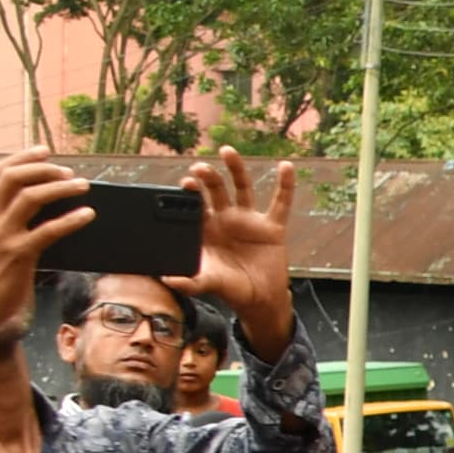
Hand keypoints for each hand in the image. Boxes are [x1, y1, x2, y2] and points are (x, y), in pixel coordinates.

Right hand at [0, 156, 93, 377]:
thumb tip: (28, 200)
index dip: (22, 157)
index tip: (44, 151)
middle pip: (13, 177)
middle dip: (44, 168)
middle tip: (68, 171)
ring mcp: (0, 236)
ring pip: (32, 197)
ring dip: (61, 188)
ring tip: (83, 187)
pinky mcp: (17, 255)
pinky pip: (48, 230)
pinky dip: (71, 219)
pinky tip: (87, 215)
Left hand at [177, 151, 297, 353]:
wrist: (258, 300)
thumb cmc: (230, 289)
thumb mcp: (207, 283)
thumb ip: (189, 281)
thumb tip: (167, 279)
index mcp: (207, 229)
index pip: (196, 204)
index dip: (191, 192)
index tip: (187, 183)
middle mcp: (227, 219)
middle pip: (216, 190)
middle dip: (208, 177)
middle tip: (200, 168)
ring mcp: (249, 221)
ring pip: (243, 188)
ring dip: (236, 169)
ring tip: (227, 152)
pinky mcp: (272, 227)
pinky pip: (281, 203)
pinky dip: (286, 185)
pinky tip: (286, 167)